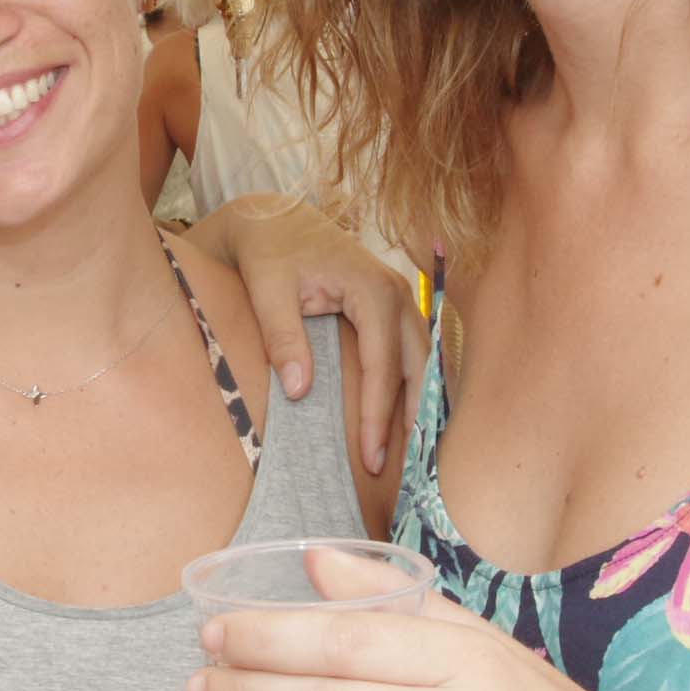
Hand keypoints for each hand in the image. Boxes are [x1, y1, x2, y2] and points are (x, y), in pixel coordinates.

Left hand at [190, 194, 425, 472]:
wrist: (274, 220)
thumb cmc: (270, 253)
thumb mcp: (267, 290)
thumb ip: (282, 336)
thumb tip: (299, 390)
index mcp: (372, 289)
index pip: (382, 364)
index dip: (378, 414)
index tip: (373, 456)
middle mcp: (397, 292)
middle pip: (416, 365)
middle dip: (412, 418)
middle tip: (402, 470)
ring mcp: (401, 297)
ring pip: (422, 360)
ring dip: (420, 403)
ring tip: (413, 452)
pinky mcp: (393, 305)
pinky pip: (412, 351)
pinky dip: (414, 384)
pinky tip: (410, 417)